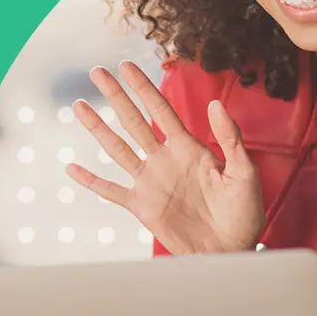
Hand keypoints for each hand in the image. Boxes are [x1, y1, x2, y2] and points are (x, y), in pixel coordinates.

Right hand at [65, 61, 264, 255]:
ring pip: (117, 149)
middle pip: (134, 121)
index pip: (161, 110)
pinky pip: (111, 191)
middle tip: (97, 72)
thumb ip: (230, 139)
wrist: (232, 249)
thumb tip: (215, 104)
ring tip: (79, 106)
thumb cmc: (243, 212)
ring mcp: (151, 182)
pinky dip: (91, 181)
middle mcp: (165, 160)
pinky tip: (72, 168)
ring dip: (98, 127)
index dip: (144, 87)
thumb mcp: (244, 172)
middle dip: (116, 96)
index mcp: (189, 148)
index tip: (126, 65)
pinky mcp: (142, 207)